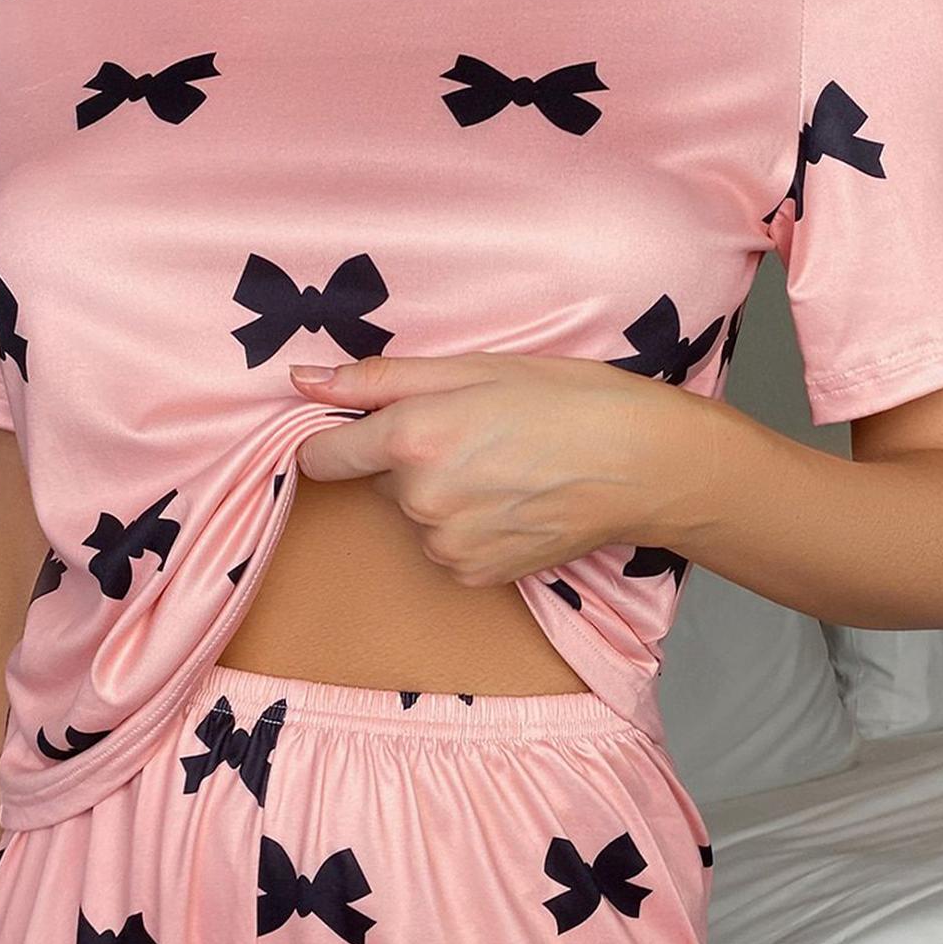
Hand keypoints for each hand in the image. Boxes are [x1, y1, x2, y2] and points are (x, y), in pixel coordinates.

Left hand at [289, 352, 702, 586]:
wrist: (641, 464)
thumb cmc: (567, 400)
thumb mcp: (475, 368)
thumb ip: (379, 378)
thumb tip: (301, 379)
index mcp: (411, 437)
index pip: (324, 455)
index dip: (339, 441)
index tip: (364, 433)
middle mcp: (419, 498)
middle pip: (383, 481)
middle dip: (416, 460)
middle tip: (481, 436)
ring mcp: (446, 544)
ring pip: (418, 516)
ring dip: (446, 496)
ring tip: (507, 470)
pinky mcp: (473, 575)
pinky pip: (447, 549)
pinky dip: (471, 530)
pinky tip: (514, 505)